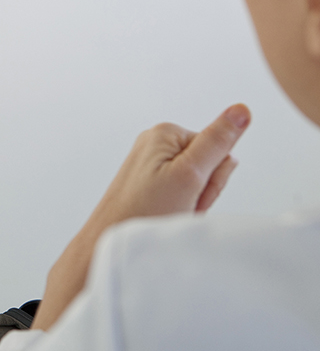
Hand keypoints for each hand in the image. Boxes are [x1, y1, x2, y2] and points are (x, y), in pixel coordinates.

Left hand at [32, 104, 250, 330]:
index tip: (192, 189)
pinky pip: (180, 194)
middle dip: (202, 191)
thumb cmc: (144, 212)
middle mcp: (156, 144)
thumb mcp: (190, 175)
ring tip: (170, 212)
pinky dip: (179, 208)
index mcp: (166, 132)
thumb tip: (241, 110)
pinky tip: (164, 216)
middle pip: (207, 165)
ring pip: (196, 183)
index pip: (218, 149)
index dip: (213, 177)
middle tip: (181, 204)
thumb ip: (218, 142)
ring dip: (191, 202)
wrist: (109, 239)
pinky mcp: (147, 183)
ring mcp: (151, 165)